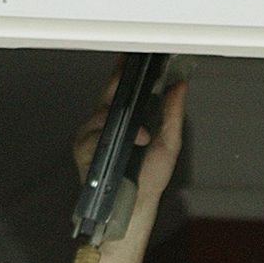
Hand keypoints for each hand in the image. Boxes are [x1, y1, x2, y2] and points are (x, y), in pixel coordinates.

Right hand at [73, 72, 187, 214]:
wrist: (135, 207)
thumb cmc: (148, 180)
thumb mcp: (169, 143)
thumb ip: (173, 113)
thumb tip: (179, 86)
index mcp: (123, 120)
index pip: (121, 89)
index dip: (124, 71)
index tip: (132, 55)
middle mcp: (105, 125)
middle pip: (107, 95)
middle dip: (116, 83)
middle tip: (127, 72)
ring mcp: (92, 137)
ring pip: (99, 115)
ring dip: (120, 121)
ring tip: (142, 137)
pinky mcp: (84, 151)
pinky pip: (92, 136)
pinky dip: (110, 138)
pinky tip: (128, 144)